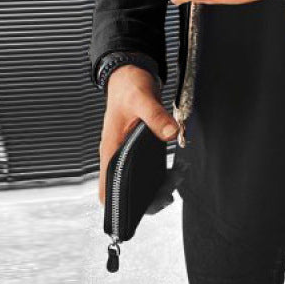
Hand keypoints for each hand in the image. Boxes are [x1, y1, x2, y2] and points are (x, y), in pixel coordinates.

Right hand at [97, 65, 178, 205]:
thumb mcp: (142, 99)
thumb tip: (172, 134)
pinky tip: (177, 169)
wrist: (130, 73)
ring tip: (177, 178)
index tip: (140, 210)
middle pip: (127, 191)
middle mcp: (117, 155)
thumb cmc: (129, 86)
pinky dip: (163, 174)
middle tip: (169, 194)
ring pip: (141, 182)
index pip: (106, 189)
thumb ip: (156, 116)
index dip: (118, 206)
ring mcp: (128, 153)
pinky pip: (150, 169)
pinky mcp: (140, 148)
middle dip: (148, 198)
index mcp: (110, 149)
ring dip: (159, 186)